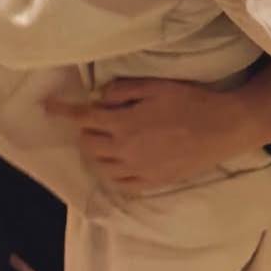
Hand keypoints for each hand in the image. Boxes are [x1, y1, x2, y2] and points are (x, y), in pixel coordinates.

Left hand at [45, 68, 270, 191]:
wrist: (224, 127)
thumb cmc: (190, 101)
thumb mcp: (154, 86)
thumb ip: (122, 91)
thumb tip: (99, 97)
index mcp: (123, 123)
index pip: (82, 118)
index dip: (62, 111)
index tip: (46, 106)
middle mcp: (126, 150)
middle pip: (88, 144)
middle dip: (83, 131)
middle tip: (91, 120)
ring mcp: (139, 169)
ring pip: (102, 166)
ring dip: (95, 152)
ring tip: (103, 141)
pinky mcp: (154, 182)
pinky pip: (122, 184)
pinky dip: (112, 174)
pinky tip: (116, 164)